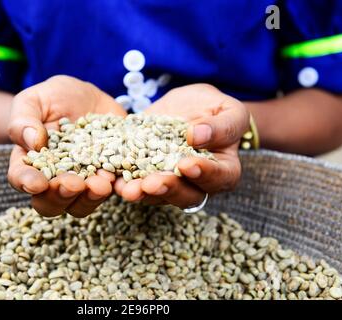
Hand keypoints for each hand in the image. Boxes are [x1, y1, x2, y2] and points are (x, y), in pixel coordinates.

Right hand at [8, 75, 126, 217]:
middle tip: (73, 183)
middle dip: (60, 196)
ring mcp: (83, 182)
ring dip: (90, 198)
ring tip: (101, 183)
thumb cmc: (55, 97)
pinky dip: (116, 189)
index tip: (37, 182)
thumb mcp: (35, 99)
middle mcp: (54, 179)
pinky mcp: (108, 177)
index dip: (27, 182)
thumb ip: (24, 119)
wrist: (91, 98)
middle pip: (50, 202)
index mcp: (30, 162)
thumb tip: (32, 142)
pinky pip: (112, 191)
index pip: (21, 178)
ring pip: (81, 205)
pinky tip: (119, 179)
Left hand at [114, 84, 248, 207]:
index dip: (204, 174)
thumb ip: (223, 125)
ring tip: (128, 189)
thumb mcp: (228, 110)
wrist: (185, 106)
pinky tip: (112, 180)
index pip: (219, 177)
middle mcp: (196, 183)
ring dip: (142, 193)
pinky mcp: (146, 174)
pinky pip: (135, 183)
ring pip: (158, 195)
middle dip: (167, 189)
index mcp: (223, 169)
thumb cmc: (213, 108)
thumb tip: (198, 136)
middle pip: (186, 195)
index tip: (186, 164)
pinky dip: (123, 183)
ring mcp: (170, 182)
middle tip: (152, 183)